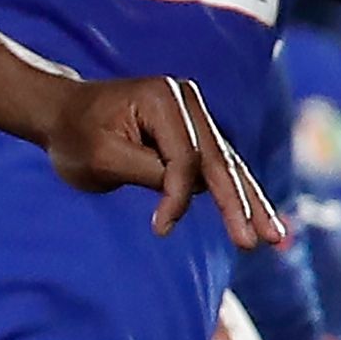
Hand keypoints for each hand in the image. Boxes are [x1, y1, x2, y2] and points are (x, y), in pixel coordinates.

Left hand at [43, 77, 285, 245]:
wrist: (63, 114)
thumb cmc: (75, 136)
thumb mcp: (102, 158)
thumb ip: (148, 172)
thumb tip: (189, 193)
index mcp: (163, 98)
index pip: (185, 156)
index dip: (178, 196)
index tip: (159, 228)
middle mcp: (187, 100)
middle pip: (220, 161)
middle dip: (241, 205)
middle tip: (262, 241)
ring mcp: (194, 115)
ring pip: (228, 167)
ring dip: (251, 204)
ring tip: (277, 238)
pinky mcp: (194, 133)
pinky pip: (219, 168)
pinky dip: (237, 195)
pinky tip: (260, 221)